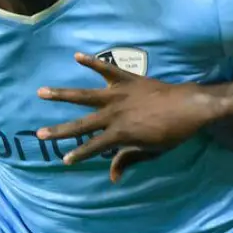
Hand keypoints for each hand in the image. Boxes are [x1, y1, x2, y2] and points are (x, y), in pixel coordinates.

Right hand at [36, 53, 222, 181]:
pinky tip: (77, 56)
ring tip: (42, 92)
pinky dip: (93, 62)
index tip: (65, 160)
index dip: (79, 154)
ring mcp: (119, 94)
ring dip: (63, 94)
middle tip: (40, 134)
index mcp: (121, 133)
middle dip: (61, 130)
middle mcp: (114, 114)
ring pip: (85, 95)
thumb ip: (129, 160)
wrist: (192, 106)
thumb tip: (112, 176)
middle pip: (82, 124)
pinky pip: (108, 69)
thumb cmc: (174, 133)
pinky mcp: (128, 79)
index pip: (94, 147)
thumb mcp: (153, 151)